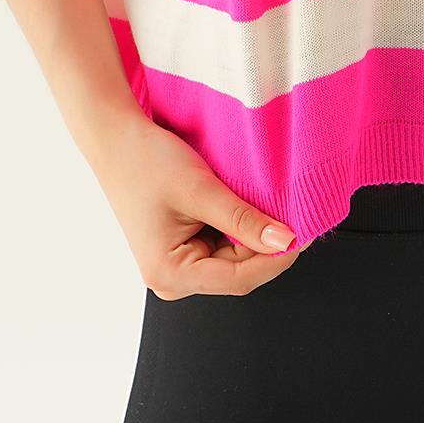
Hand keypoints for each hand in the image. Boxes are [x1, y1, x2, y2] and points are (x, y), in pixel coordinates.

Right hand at [88, 106, 302, 298]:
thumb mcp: (201, 190)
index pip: (240, 279)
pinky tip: (249, 207)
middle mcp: (173, 281)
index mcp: (171, 275)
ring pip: (235, 261)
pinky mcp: (183, 252)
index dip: (276, 258)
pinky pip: (223, 248)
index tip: (304, 233)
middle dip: (267, 246)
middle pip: (239, 273)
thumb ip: (243, 220)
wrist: (118, 141)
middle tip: (295, 213)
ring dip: (255, 236)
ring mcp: (178, 268)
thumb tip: (285, 241)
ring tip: (271, 206)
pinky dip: (240, 230)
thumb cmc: (149, 162)